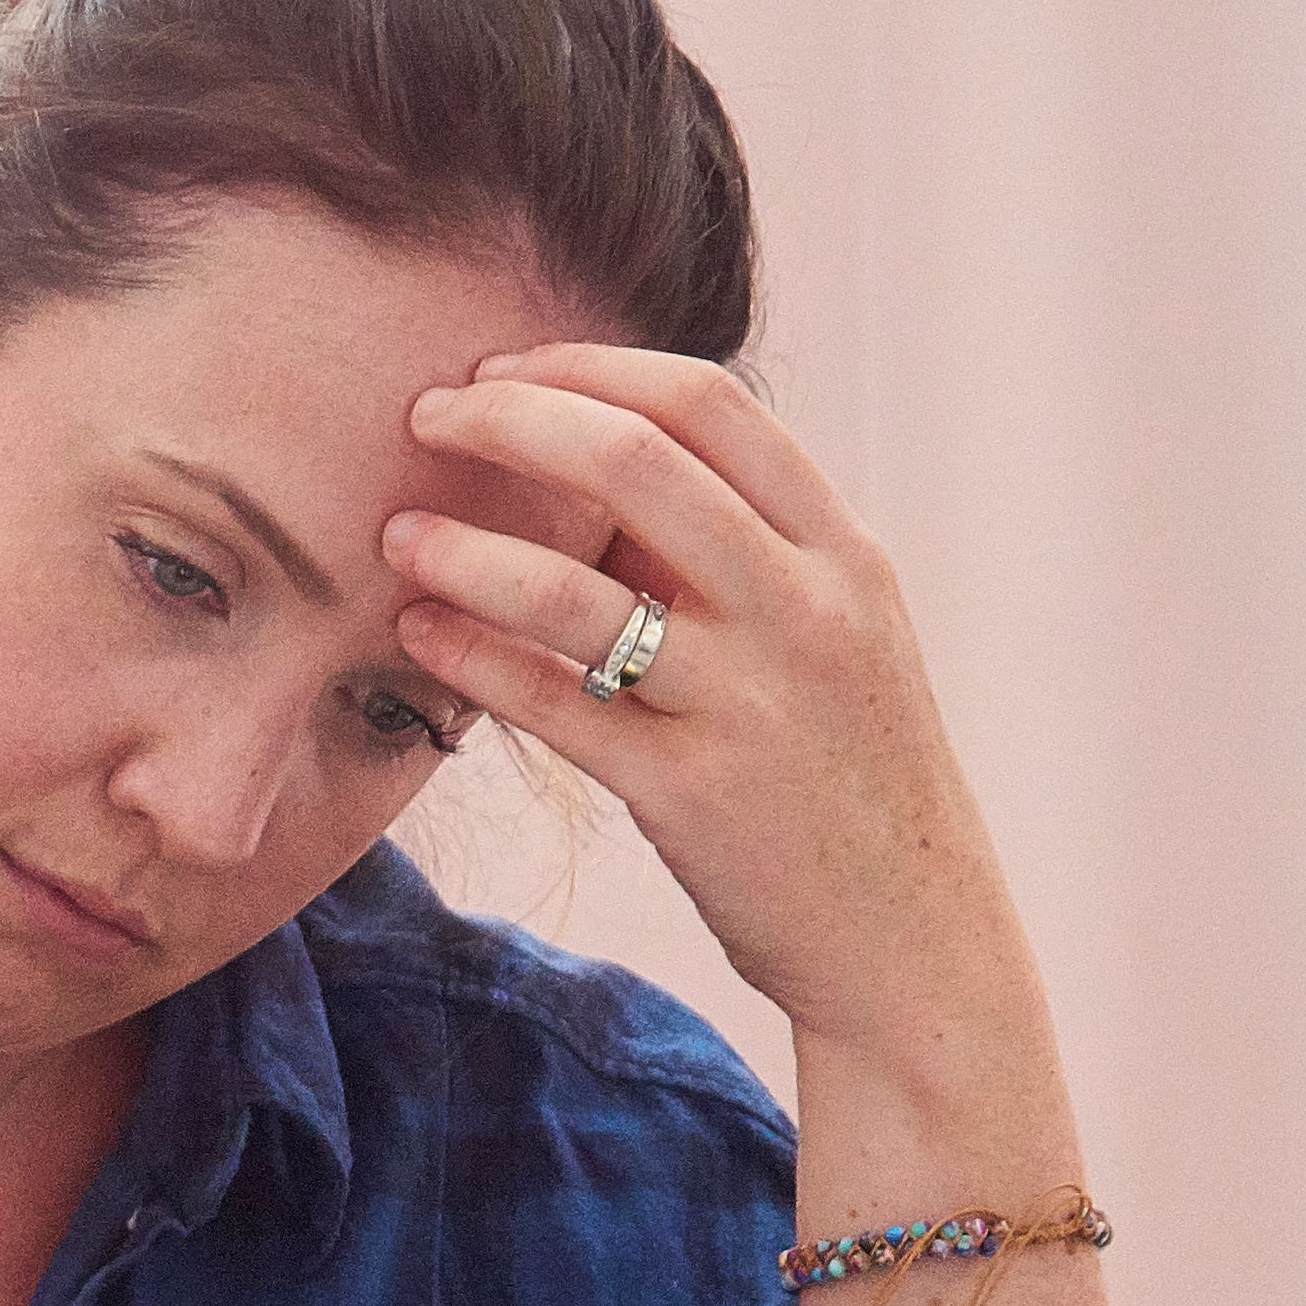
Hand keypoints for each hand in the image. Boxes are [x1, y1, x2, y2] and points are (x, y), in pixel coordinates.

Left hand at [381, 349, 1029, 1061]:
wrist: (911, 937)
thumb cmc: (849, 775)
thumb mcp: (834, 638)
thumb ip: (738, 554)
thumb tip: (591, 472)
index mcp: (842, 551)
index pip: (707, 404)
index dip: (589, 368)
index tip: (503, 369)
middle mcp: (804, 609)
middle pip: (635, 461)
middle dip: (510, 421)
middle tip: (424, 418)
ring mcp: (749, 702)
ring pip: (573, 590)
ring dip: (463, 547)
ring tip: (394, 533)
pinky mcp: (689, 795)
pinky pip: (551, 704)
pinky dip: (471, 656)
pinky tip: (419, 631)